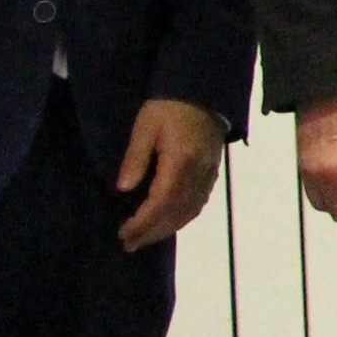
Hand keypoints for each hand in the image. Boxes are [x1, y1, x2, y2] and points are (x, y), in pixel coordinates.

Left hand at [116, 101, 227, 250]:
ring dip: (167, 229)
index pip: (161, 201)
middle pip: (176, 212)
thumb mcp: (145, 126)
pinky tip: (170, 222)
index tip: (123, 233)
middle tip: (130, 244)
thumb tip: (124, 189)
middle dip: (152, 232)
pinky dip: (184, 217)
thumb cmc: (168, 107)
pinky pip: (200, 203)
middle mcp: (198, 173)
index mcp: (180, 161)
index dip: (142, 222)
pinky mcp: (212, 172)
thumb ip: (136, 157)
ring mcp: (208, 174)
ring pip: (190, 211)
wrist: (202, 92)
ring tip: (146, 238)